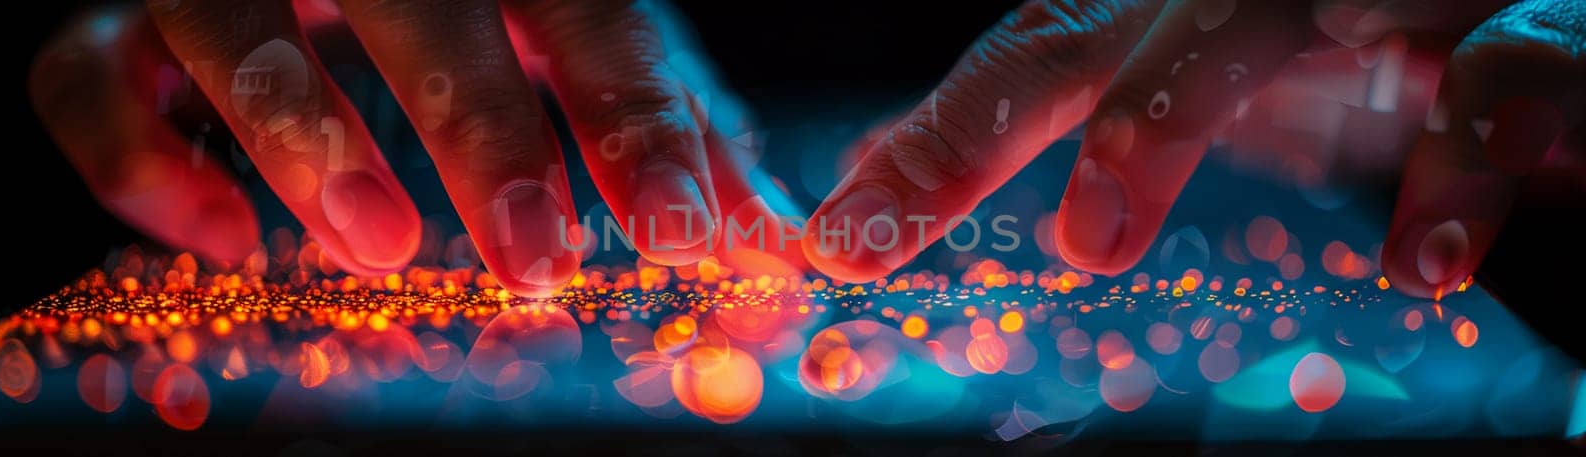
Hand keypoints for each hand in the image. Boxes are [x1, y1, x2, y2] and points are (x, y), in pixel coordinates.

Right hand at [30, 0, 800, 295]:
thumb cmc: (488, 13)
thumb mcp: (580, 49)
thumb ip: (665, 130)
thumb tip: (766, 243)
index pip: (591, 16)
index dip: (637, 123)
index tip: (681, 233)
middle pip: (422, 8)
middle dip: (482, 132)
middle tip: (534, 255)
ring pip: (233, 25)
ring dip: (306, 139)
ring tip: (380, 244)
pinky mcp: (120, 23)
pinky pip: (87, 80)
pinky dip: (143, 164)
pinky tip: (224, 241)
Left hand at [802, 0, 1582, 299]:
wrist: (1505, 6)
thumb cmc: (1323, 42)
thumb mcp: (1176, 82)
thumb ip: (1054, 124)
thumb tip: (878, 188)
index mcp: (1154, 18)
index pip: (1019, 65)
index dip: (928, 147)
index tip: (844, 239)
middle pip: (1093, 42)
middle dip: (982, 128)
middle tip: (929, 224)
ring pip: (1247, 31)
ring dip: (1156, 120)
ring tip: (1091, 235)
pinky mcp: (1509, 27)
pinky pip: (1489, 76)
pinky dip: (1456, 158)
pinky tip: (1421, 258)